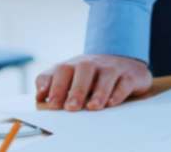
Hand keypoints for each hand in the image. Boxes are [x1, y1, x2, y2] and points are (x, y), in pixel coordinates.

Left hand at [35, 54, 150, 111]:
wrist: (125, 63)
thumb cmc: (92, 77)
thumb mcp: (71, 78)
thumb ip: (53, 86)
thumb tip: (39, 97)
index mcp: (74, 65)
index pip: (61, 70)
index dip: (53, 85)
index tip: (50, 103)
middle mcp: (93, 63)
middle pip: (83, 69)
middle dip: (76, 89)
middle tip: (71, 107)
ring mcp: (112, 67)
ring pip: (106, 75)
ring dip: (99, 92)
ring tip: (92, 107)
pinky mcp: (130, 75)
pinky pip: (125, 82)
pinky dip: (118, 93)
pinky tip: (111, 103)